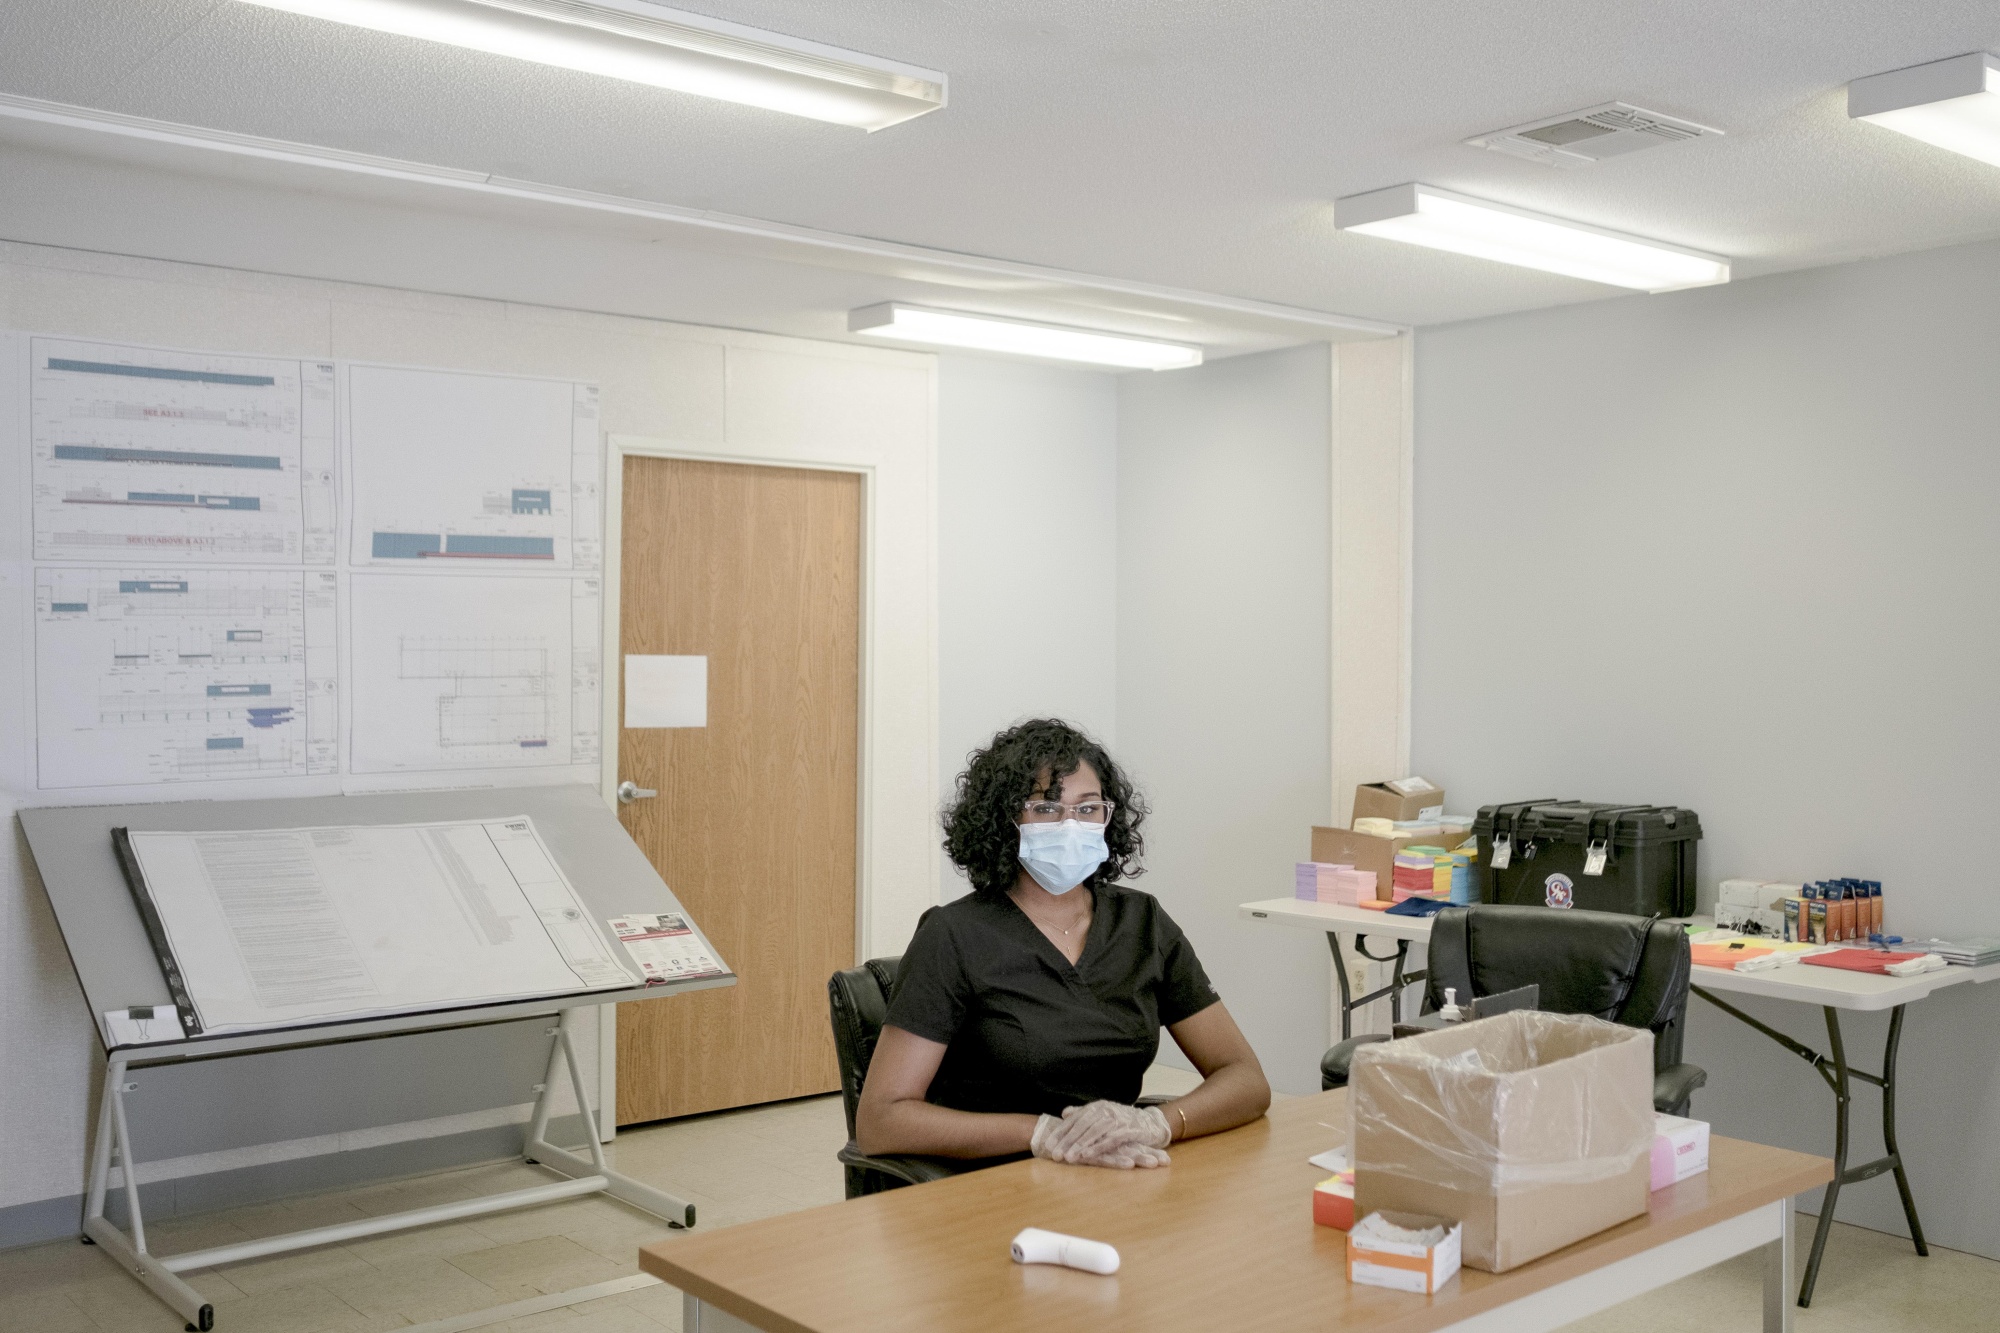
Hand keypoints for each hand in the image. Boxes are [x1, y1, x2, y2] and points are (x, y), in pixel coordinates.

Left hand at [1042, 1101, 1171, 1163]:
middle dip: (1067, 1141)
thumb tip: (1065, 1113)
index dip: (1061, 1132)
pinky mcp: (1128, 1129)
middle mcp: (1105, 1109)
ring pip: (1094, 1132)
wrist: (1152, 1122)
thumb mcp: (1103, 1115)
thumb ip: (1084, 1113)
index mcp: (1096, 1106)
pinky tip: (1087, 1156)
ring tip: (1067, 1157)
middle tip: (1054, 1154)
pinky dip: (1097, 1147)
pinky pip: (1110, 1139)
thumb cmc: (1124, 1121)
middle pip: (1081, 1126)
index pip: (1074, 1120)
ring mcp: (1117, 1118)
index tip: (1048, 1145)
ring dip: (1079, 1145)